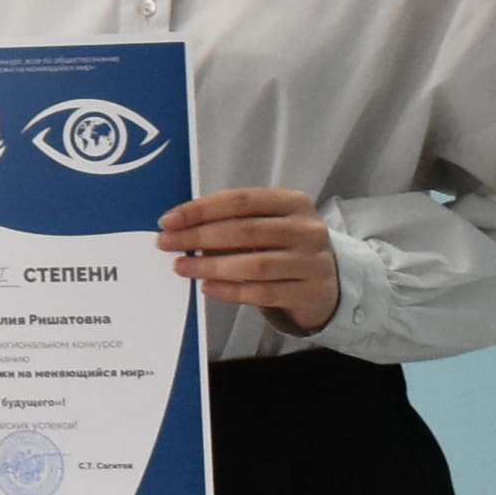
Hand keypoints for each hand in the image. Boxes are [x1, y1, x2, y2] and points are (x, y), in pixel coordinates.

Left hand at [161, 186, 339, 333]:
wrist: (329, 284)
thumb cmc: (284, 248)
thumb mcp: (268, 226)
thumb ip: (233, 222)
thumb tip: (180, 228)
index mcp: (293, 203)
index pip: (240, 201)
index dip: (201, 209)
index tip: (168, 220)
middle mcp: (306, 229)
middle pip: (245, 231)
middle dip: (199, 236)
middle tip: (166, 244)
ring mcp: (312, 262)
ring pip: (254, 264)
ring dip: (211, 266)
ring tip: (181, 267)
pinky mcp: (309, 293)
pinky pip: (263, 293)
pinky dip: (231, 291)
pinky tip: (208, 288)